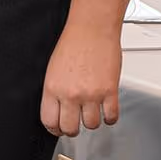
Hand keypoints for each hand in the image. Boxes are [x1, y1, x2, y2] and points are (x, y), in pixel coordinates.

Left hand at [40, 22, 121, 136]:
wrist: (92, 29)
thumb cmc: (72, 44)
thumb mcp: (52, 69)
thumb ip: (54, 91)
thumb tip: (57, 108)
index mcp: (52, 88)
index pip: (49, 121)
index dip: (54, 128)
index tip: (58, 128)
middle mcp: (71, 94)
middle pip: (70, 128)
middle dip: (72, 130)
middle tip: (74, 124)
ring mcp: (91, 94)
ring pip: (91, 125)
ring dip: (91, 122)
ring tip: (91, 113)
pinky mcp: (110, 91)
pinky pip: (111, 116)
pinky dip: (109, 118)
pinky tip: (106, 111)